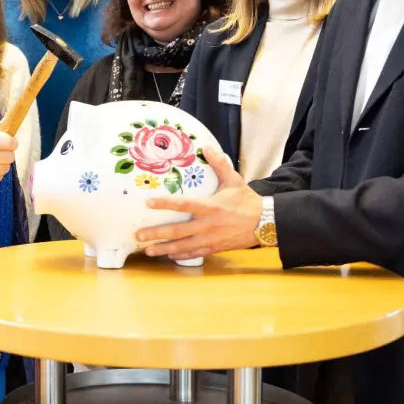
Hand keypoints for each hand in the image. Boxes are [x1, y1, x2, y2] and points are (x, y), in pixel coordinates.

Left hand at [133, 148, 262, 261]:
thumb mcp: (234, 180)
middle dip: (157, 234)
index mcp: (211, 207)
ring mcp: (210, 239)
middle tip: (139, 235)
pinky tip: (169, 255)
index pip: (184, 205)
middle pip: (177, 231)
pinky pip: (194, 253)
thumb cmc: (247, 201)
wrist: (265, 223)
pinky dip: (180, 255)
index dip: (165, 204)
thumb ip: (219, 165)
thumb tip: (207, 147)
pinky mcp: (214, 248)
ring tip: (148, 250)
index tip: (148, 203)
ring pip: (183, 246)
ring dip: (164, 249)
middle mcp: (208, 225)